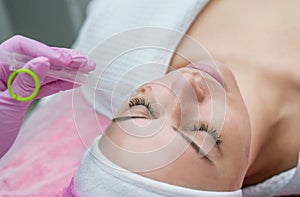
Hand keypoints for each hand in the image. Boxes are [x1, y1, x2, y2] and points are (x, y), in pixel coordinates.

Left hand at [0, 35, 95, 157]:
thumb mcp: (8, 105)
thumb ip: (26, 82)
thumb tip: (43, 61)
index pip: (20, 48)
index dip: (44, 50)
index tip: (63, 60)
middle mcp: (3, 72)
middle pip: (35, 58)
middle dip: (61, 59)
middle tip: (82, 61)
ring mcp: (14, 84)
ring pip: (43, 72)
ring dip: (65, 71)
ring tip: (84, 69)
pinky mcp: (22, 95)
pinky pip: (43, 86)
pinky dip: (59, 84)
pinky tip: (73, 81)